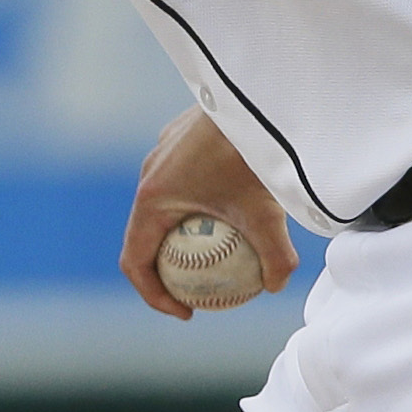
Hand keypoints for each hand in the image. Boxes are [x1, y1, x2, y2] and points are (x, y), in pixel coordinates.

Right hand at [120, 106, 300, 319]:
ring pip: (166, 205)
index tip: (186, 312)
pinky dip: (199, 203)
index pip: (136, 261)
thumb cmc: (251, 154)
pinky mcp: (181, 138)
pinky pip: (183, 180)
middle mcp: (150, 173)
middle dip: (167, 269)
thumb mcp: (267, 214)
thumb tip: (275, 286)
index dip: (153, 296)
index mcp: (152, 197)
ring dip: (182, 233)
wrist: (257, 98)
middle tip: (199, 291)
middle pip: (147, 235)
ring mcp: (164, 153)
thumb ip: (275, 258)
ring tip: (218, 252)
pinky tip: (237, 206)